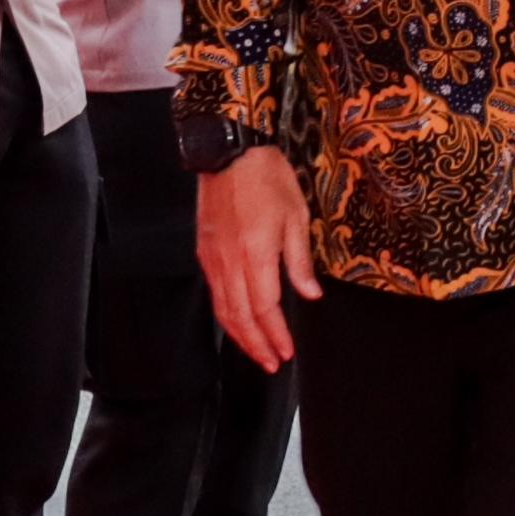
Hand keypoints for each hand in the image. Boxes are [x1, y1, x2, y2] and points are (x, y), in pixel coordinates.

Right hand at [196, 144, 322, 370]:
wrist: (229, 151)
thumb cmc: (267, 178)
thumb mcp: (296, 216)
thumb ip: (299, 261)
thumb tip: (309, 295)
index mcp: (255, 253)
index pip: (265, 307)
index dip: (276, 334)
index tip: (287, 352)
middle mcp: (229, 261)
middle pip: (240, 316)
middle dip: (257, 345)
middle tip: (272, 364)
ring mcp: (213, 258)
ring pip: (223, 309)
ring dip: (240, 336)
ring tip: (257, 352)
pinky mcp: (205, 251)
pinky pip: (215, 293)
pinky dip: (226, 315)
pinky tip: (237, 322)